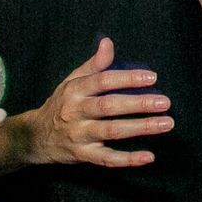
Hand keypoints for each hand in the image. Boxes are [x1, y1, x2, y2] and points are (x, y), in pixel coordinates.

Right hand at [19, 37, 170, 168]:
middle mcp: (75, 112)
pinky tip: (149, 156)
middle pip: (109, 106)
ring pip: (111, 131)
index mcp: (75, 90)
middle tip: (165, 102)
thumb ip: (93, 64)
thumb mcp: (72, 81)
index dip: (127, 78)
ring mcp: (78, 135)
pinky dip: (128, 159)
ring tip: (166, 123)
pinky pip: (106, 159)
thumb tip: (108, 42)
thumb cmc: (61, 104)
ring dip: (141, 128)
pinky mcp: (82, 155)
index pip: (103, 81)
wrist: (34, 136)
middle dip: (139, 104)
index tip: (152, 77)